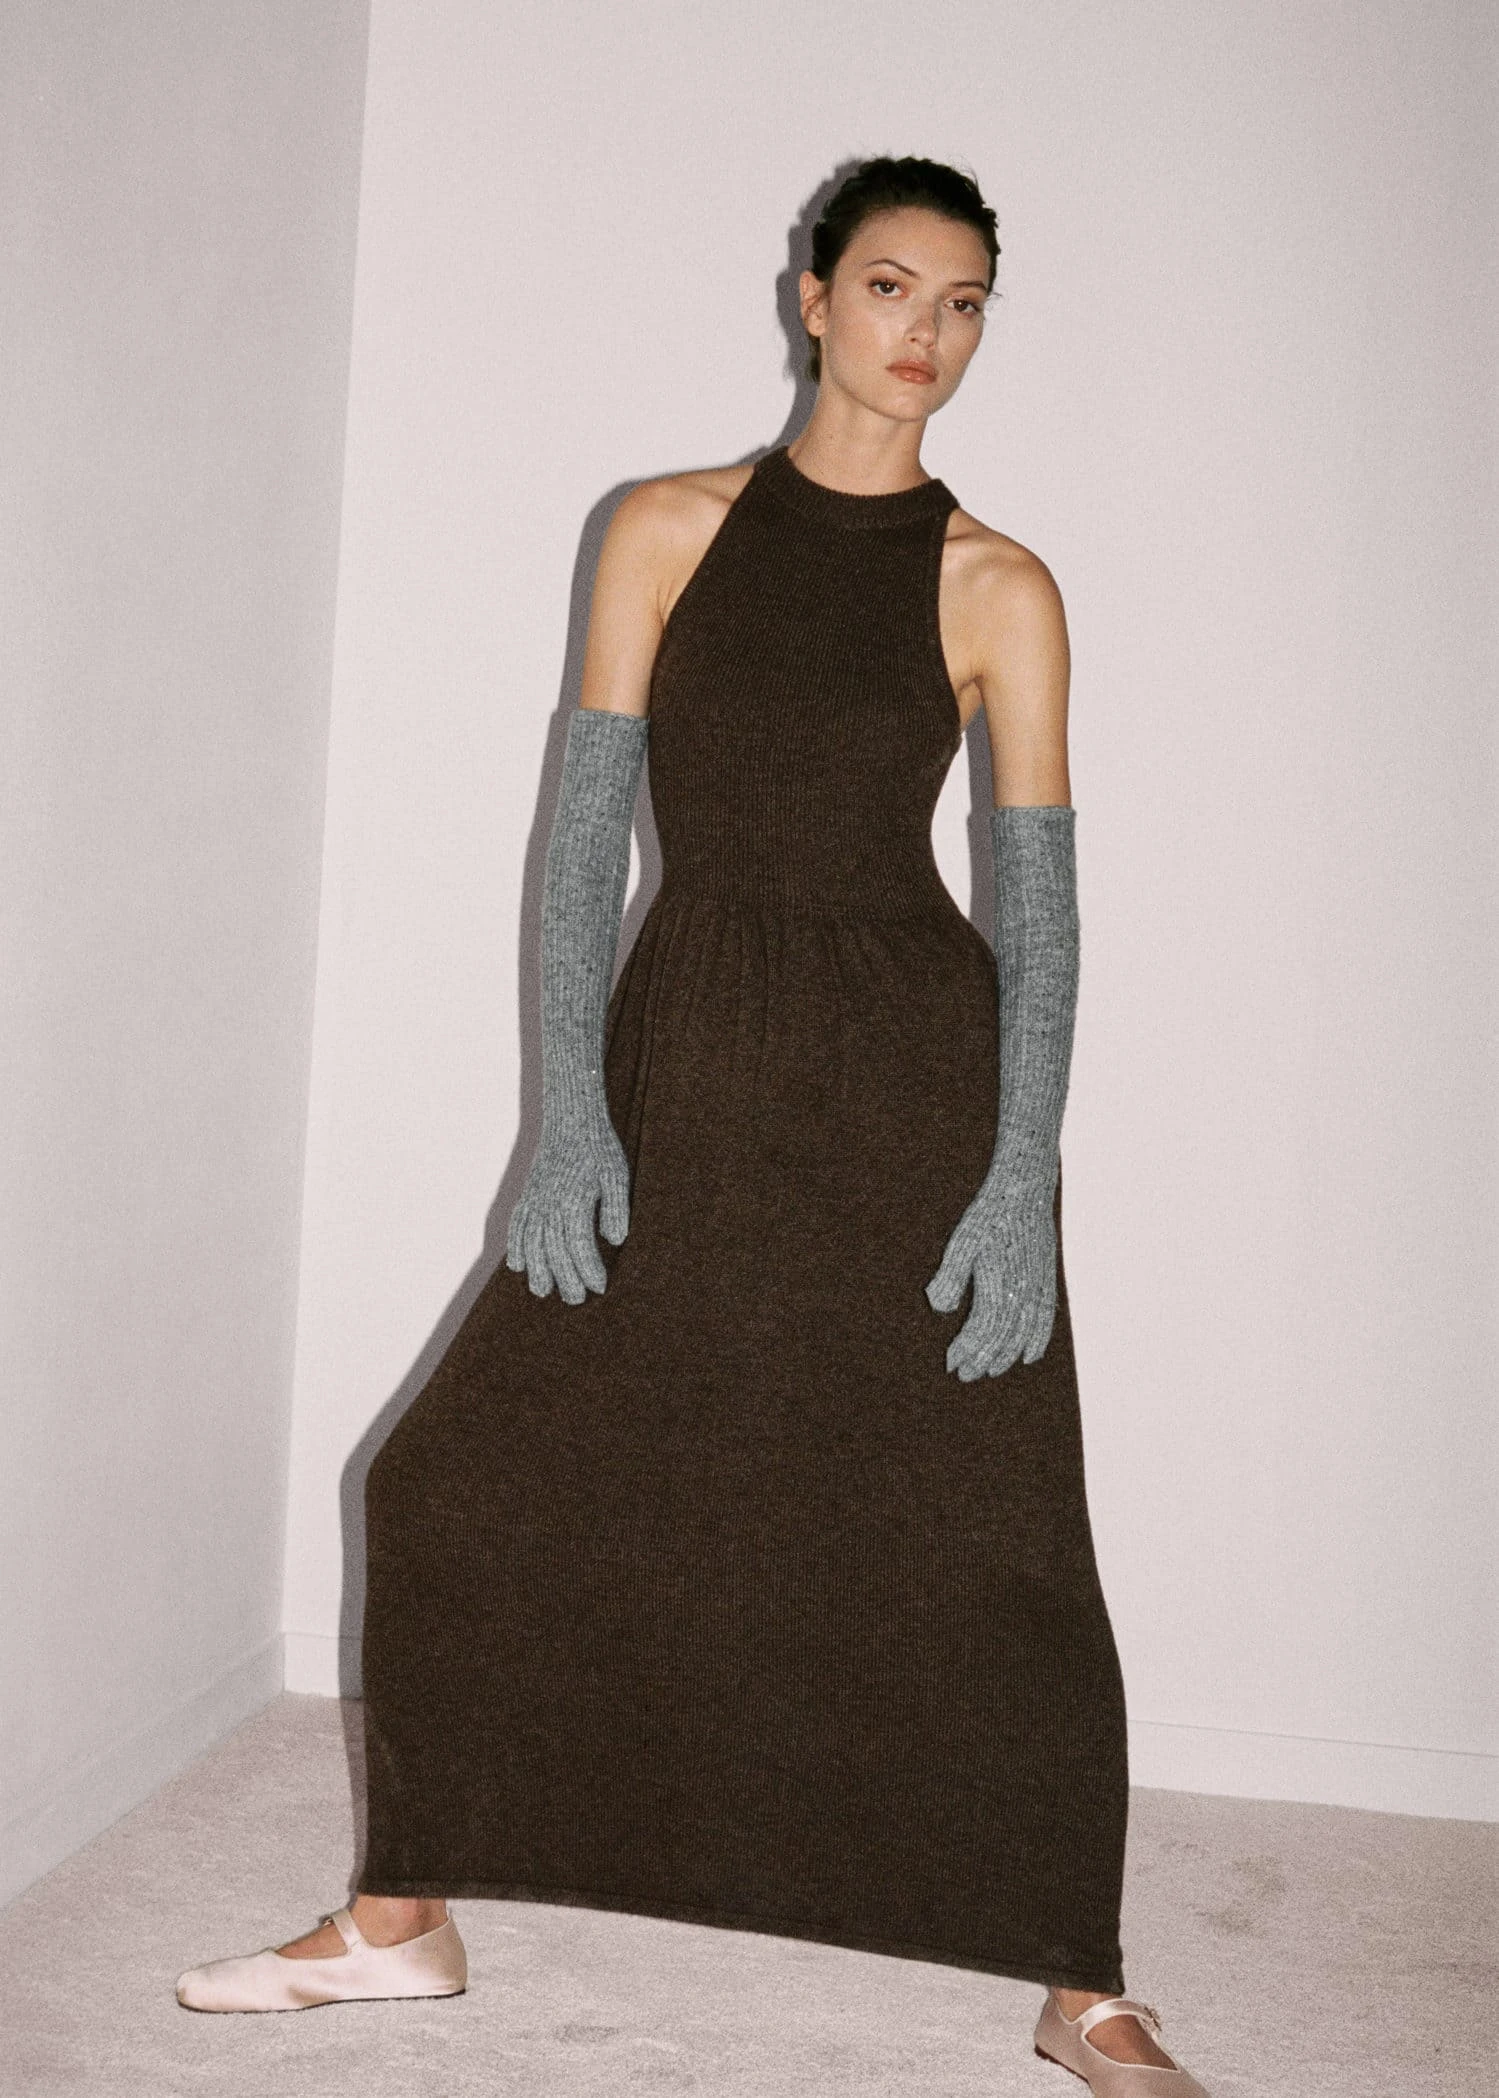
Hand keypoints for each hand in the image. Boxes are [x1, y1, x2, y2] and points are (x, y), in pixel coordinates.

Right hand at [504, 1118, 630, 1303]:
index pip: (579, 1246)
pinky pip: (517, 1226)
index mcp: (573, 1201)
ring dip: (536, 1270)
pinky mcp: (528, 1194)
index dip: (588, 1270)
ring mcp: (535, 1200)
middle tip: (575, 1301)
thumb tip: (616, 1240)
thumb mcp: (616, 1175)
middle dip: (564, 1279)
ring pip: (530, 1243)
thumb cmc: (599, 1148)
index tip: (600, 1287)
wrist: (571, 1119)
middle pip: (553, 1251)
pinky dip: (516, 1247)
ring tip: (541, 1291)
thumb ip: (615, 1208)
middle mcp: (549, 1204)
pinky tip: (518, 1265)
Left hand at [924, 1173, 1057, 1378]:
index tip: (950, 1363)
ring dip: (1007, 1355)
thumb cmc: (988, 1216)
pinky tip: (1029, 1356)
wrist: (1024, 1191)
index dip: (966, 1350)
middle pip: (1002, 1339)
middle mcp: (1022, 1292)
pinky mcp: (1047, 1279)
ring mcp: (1038, 1287)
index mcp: (998, 1284)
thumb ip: (950, 1278)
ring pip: (1024, 1334)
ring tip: (992, 1370)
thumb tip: (940, 1309)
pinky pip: (1046, 1319)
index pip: (982, 1331)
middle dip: (983, 1359)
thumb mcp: (961, 1243)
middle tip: (965, 1374)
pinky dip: (1038, 1340)